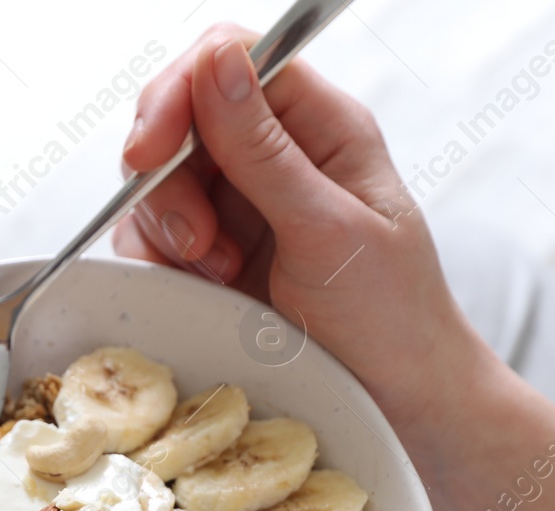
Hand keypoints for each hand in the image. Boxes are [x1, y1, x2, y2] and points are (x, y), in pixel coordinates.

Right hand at [115, 27, 554, 510]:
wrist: (401, 405)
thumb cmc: (392, 319)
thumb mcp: (329, 230)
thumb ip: (265, 150)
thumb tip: (215, 60)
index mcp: (320, 127)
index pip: (233, 61)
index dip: (183, 90)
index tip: (152, 151)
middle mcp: (276, 156)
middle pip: (182, 118)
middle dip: (168, 177)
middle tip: (194, 243)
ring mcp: (241, 206)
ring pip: (159, 181)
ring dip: (167, 227)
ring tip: (214, 274)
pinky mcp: (214, 258)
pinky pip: (155, 236)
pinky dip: (162, 263)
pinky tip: (204, 291)